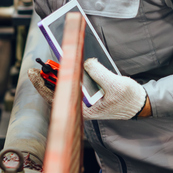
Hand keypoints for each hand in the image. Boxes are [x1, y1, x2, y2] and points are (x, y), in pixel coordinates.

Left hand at [28, 58, 148, 120]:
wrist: (139, 104)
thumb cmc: (128, 98)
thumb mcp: (115, 84)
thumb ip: (98, 73)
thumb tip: (85, 62)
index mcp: (85, 109)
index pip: (57, 97)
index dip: (42, 84)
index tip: (33, 73)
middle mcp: (81, 106)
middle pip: (57, 92)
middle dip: (46, 78)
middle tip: (35, 66)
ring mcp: (84, 101)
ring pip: (64, 87)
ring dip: (56, 75)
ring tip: (47, 64)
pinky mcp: (88, 94)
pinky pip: (73, 84)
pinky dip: (68, 74)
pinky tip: (65, 64)